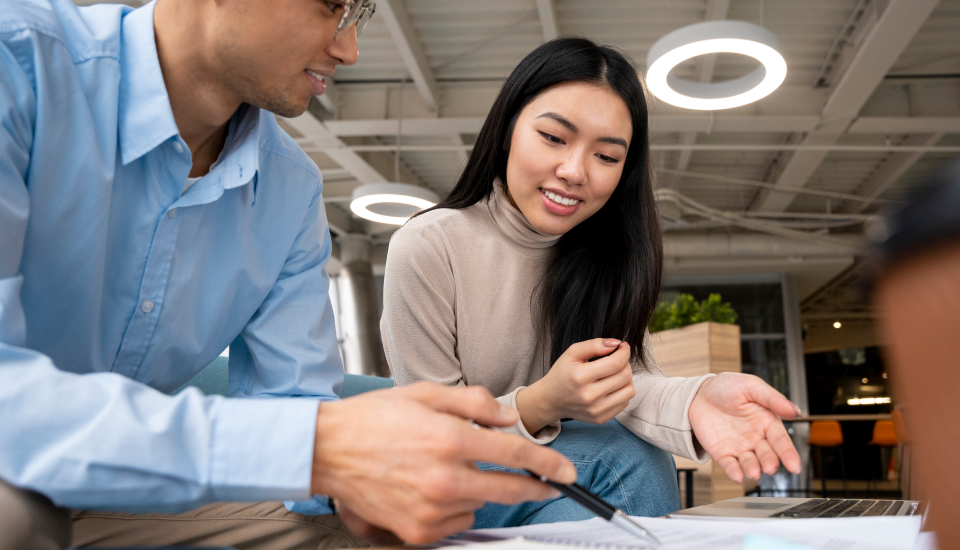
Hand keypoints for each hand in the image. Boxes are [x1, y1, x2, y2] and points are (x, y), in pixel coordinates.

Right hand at [310, 382, 575, 543]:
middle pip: (508, 489)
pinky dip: (456, 510)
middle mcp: (443, 478)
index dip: (548, 464)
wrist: (327, 450)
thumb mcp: (426, 394)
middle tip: (550, 483)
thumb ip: (474, 403)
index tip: (567, 471)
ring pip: (480, 506)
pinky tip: (436, 490)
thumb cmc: (373, 419)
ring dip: (480, 491)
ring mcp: (430, 509)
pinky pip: (456, 524)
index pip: (515, 455)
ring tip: (450, 471)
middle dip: (535, 487)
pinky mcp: (416, 531)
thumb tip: (507, 419)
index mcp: (450, 439)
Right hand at [516, 339, 634, 433]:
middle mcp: (589, 396)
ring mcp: (596, 410)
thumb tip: (616, 344)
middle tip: (616, 359)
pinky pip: (625, 403)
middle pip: (625, 376)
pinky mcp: (601, 419)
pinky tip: (611, 387)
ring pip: (629, 391)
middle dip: (625, 363)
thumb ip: (594, 345)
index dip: (624, 352)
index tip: (622, 347)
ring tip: (616, 374)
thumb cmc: (562, 374)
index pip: (615, 363)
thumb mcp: (572, 353)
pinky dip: (622, 392)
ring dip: (627, 379)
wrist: (551, 400)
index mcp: (580, 377)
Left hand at [688, 373, 802, 482]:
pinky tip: (737, 476)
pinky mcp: (723, 453)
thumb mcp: (751, 385)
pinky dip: (734, 472)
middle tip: (770, 468)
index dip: (789, 453)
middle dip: (770, 462)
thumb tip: (795, 411)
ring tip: (754, 472)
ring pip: (750, 463)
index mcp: (767, 422)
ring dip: (753, 469)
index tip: (795, 467)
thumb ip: (772, 398)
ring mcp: (740, 447)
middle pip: (767, 454)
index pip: (781, 440)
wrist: (699, 393)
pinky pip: (730, 465)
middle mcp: (756, 438)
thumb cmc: (727, 387)